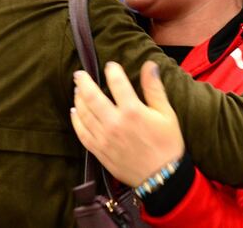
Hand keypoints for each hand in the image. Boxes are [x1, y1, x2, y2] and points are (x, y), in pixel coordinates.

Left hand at [70, 60, 183, 186]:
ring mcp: (104, 138)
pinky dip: (76, 121)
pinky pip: (82, 133)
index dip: (112, 71)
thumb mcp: (166, 113)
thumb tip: (150, 65)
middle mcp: (115, 122)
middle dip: (83, 82)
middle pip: (92, 96)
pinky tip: (74, 113)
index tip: (110, 66)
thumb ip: (154, 88)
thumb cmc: (167, 144)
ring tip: (77, 90)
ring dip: (78, 99)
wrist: (162, 177)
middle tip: (79, 74)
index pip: (117, 83)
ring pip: (84, 113)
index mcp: (133, 111)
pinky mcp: (99, 151)